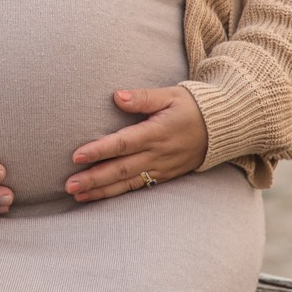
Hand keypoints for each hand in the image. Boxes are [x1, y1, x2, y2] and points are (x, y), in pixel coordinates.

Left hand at [65, 86, 207, 202]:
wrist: (222, 128)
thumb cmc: (192, 107)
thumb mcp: (170, 95)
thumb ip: (143, 97)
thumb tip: (116, 96)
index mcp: (156, 133)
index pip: (123, 143)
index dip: (99, 150)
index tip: (76, 156)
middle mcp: (158, 154)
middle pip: (121, 169)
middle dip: (94, 178)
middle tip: (69, 185)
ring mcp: (161, 168)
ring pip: (127, 183)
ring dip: (101, 191)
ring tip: (77, 195)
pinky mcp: (164, 176)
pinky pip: (138, 187)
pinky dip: (118, 194)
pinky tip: (99, 197)